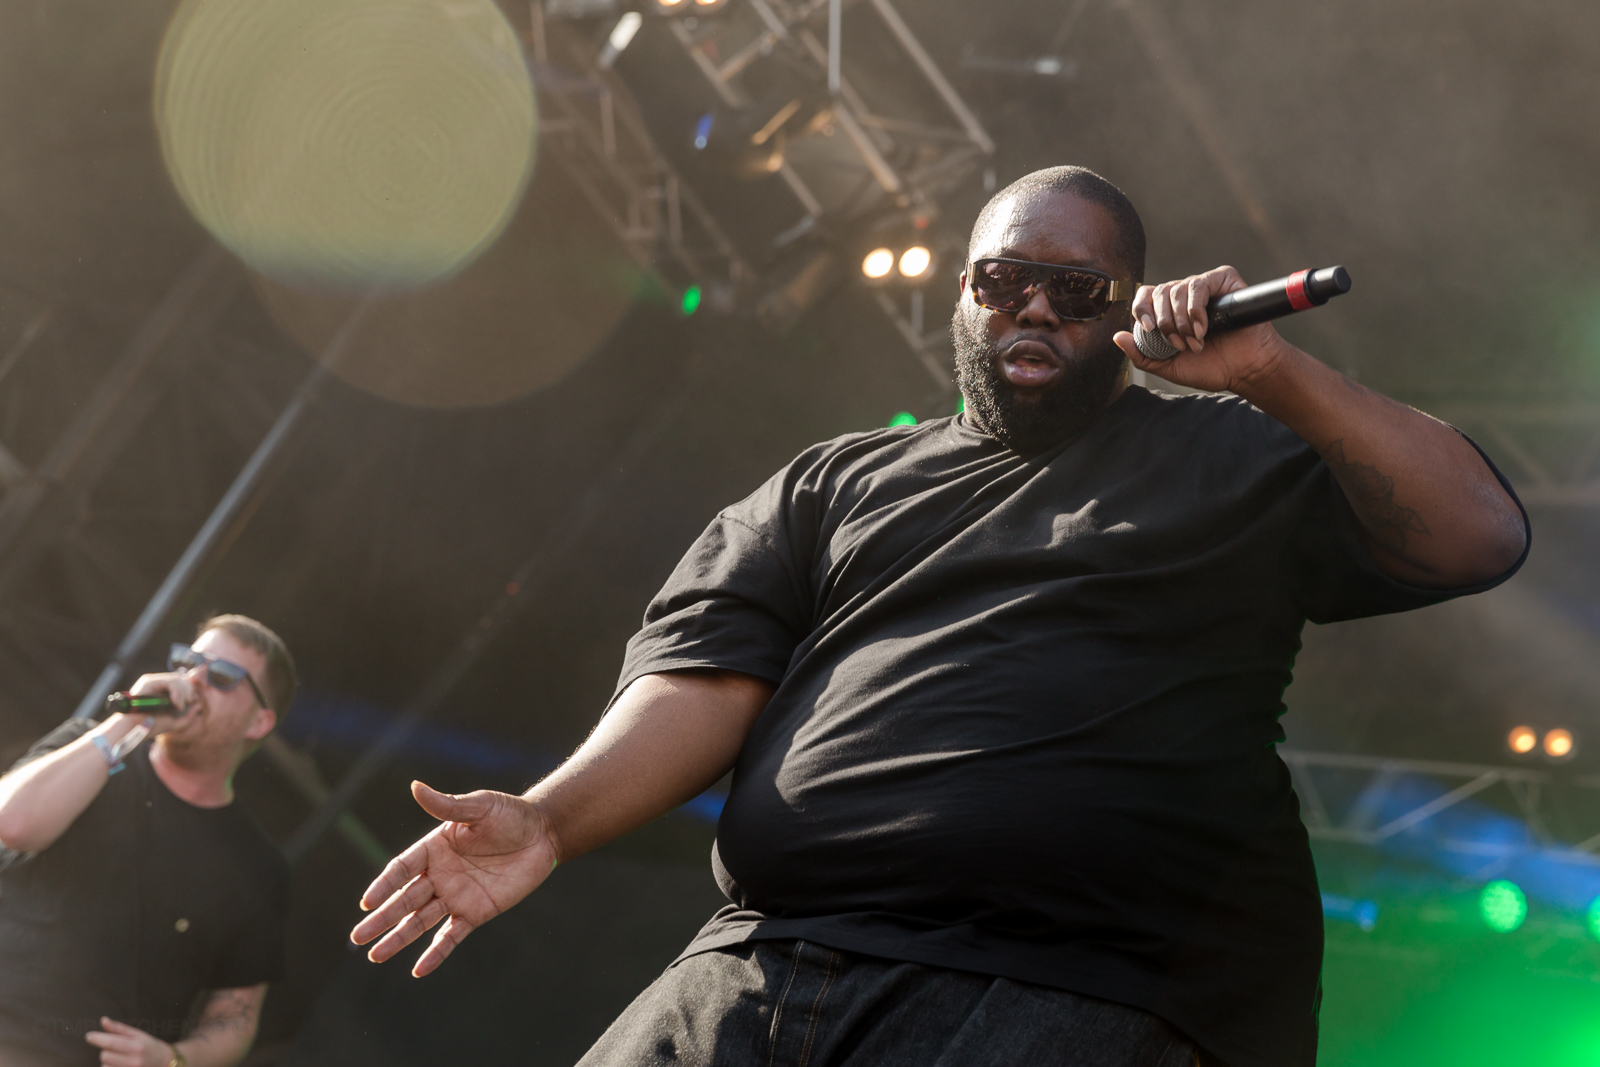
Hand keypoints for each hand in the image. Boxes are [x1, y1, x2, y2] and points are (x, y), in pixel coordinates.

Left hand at [85, 1017, 174, 1066]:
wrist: (162, 1061)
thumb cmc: (147, 1045)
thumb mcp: (136, 1034)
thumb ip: (118, 1028)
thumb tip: (103, 1020)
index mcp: (137, 1047)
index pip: (112, 1043)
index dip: (98, 1039)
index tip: (89, 1036)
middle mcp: (134, 1061)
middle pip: (105, 1056)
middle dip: (106, 1050)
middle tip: (115, 1048)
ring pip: (105, 1065)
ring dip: (108, 1060)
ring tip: (121, 1058)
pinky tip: (119, 1064)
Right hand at [127, 671, 200, 735]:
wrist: (135, 730)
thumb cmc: (152, 727)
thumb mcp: (176, 722)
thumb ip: (189, 715)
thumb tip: (199, 704)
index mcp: (164, 690)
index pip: (183, 680)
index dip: (191, 687)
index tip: (192, 699)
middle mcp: (158, 683)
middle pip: (182, 678)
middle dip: (188, 691)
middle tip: (185, 704)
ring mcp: (153, 681)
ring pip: (177, 679)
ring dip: (183, 694)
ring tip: (178, 707)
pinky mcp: (148, 682)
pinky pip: (170, 682)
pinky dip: (177, 693)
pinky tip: (175, 704)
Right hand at [351, 781, 558, 975]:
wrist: (544, 834)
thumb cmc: (511, 815)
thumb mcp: (480, 806)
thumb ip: (448, 806)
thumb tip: (415, 787)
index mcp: (434, 848)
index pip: (401, 870)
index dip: (384, 886)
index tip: (367, 903)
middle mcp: (439, 874)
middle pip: (404, 900)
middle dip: (381, 918)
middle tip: (357, 937)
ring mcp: (456, 896)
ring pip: (420, 921)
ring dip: (398, 938)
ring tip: (375, 956)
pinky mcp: (475, 912)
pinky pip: (451, 936)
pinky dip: (436, 954)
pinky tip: (417, 970)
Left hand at [1113, 265, 1294, 393]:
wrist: (1243, 370)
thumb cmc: (1210, 367)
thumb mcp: (1167, 366)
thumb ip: (1141, 354)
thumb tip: (1117, 336)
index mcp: (1169, 311)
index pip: (1145, 296)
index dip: (1141, 308)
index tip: (1149, 328)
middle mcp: (1184, 296)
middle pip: (1159, 292)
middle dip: (1165, 323)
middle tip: (1179, 345)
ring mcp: (1204, 287)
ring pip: (1177, 289)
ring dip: (1182, 321)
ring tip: (1195, 342)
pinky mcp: (1223, 280)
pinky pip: (1199, 284)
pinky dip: (1196, 310)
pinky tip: (1204, 328)